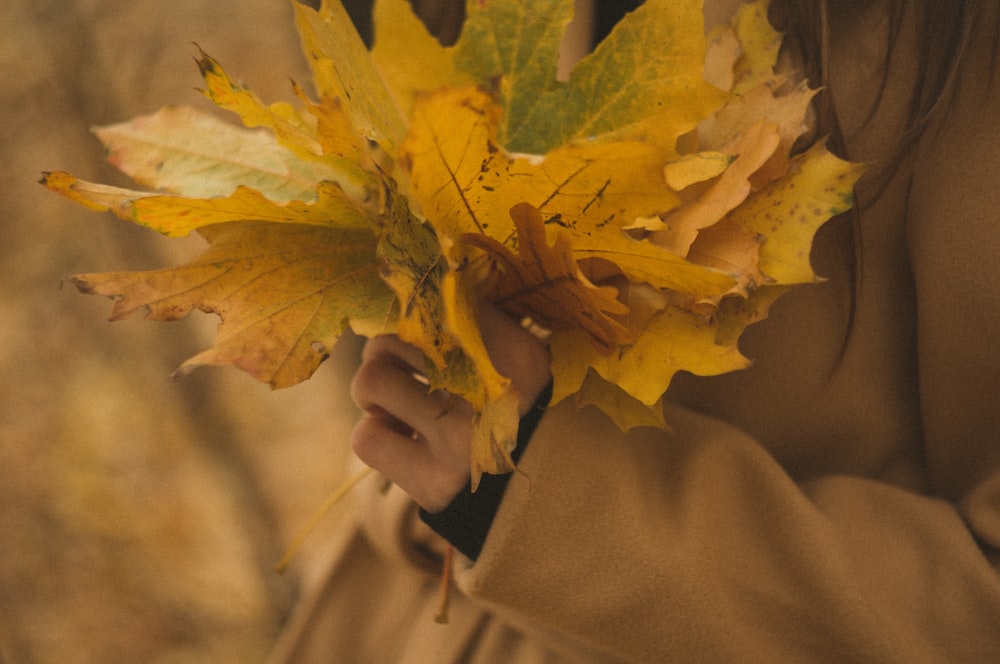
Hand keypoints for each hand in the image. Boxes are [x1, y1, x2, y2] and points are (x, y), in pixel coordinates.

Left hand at [349, 303, 550, 511]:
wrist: (536, 485)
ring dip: (374, 394)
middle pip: (391, 337)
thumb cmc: (510, 407)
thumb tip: (407, 295)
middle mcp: (488, 393)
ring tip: (397, 406)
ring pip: (370, 381)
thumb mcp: (512, 356)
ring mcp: (460, 440)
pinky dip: (375, 435)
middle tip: (401, 371)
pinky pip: (366, 438)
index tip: (418, 334)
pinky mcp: (434, 483)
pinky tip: (400, 439)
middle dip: (385, 353)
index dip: (412, 317)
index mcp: (514, 352)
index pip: (436, 304)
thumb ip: (472, 324)